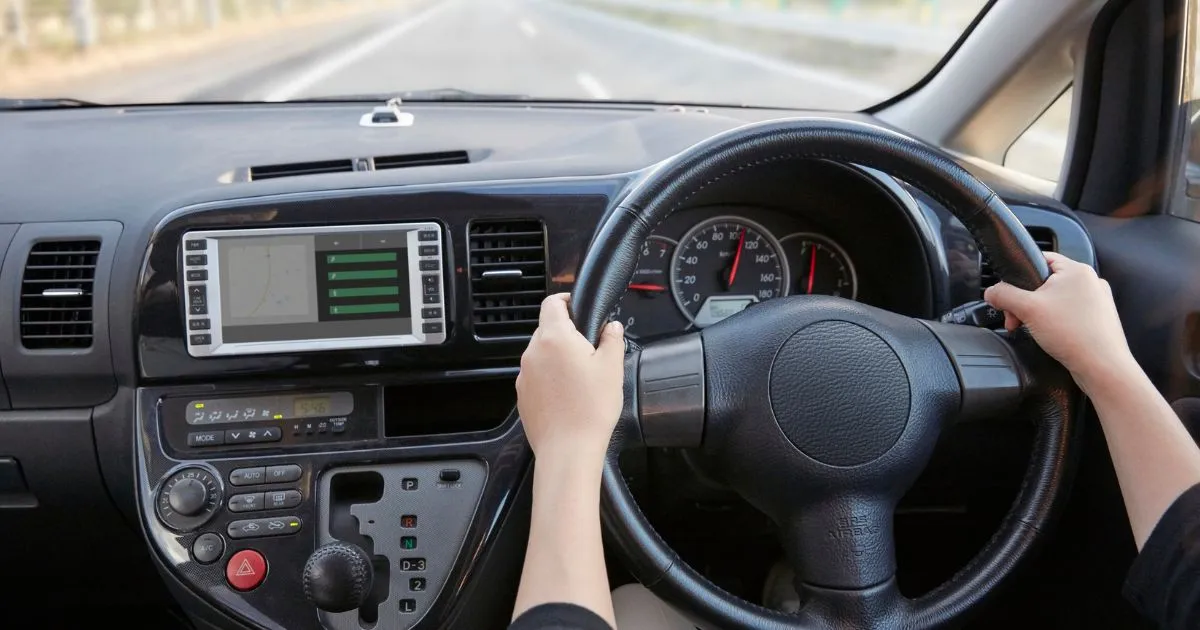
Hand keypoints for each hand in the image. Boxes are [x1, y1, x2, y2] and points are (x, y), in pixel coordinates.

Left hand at [516, 294, 624, 464]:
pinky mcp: (523, 395)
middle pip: (547, 329)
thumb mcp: (612, 368)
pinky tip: (568, 395)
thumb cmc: (591, 408)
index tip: (578, 307)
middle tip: (590, 350)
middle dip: (567, 334)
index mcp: (554, 338)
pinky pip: (537, 376)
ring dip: (558, 358)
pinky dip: (550, 378)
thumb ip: (612, 339)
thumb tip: (612, 327)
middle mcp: (533, 352)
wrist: (568, 450)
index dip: (566, 300)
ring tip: (581, 378)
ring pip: (542, 354)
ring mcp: (525, 375)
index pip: (551, 303)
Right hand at [984, 252, 1137, 394]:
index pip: (1040, 259)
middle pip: (1045, 282)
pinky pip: (1069, 314)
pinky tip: (1051, 336)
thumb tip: (991, 292)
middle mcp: (1090, 281)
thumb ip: (1003, 295)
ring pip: (1056, 299)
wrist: (1102, 367)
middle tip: (1017, 319)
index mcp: (1077, 270)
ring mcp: (1097, 301)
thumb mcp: (1027, 309)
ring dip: (1038, 313)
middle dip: (1025, 302)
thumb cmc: (1074, 334)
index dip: (1019, 275)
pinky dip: (1055, 322)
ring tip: (1034, 329)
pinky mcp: (1098, 319)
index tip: (1010, 295)